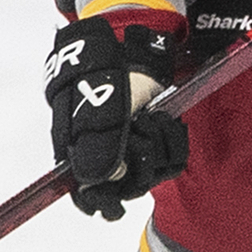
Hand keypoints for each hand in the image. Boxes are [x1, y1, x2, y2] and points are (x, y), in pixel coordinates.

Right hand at [45, 18, 187, 219]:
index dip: (100, 203)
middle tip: (141, 131)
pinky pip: (169, 157)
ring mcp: (131, 145)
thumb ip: (98, 140)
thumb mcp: (99, 102)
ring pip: (149, 172)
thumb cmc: (105, 70)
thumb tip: (98, 180)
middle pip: (125, 186)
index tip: (113, 209)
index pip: (86, 192)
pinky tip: (166, 121)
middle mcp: (105, 151)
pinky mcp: (154, 137)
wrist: (132, 42)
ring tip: (154, 120)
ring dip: (158, 149)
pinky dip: (172, 142)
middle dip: (139, 166)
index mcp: (78, 148)